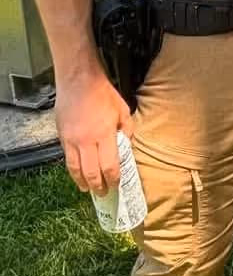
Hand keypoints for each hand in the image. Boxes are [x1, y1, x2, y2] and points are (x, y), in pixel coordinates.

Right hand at [54, 63, 132, 194]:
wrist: (79, 81)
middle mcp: (87, 141)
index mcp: (105, 134)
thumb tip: (127, 146)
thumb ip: (127, 130)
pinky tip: (78, 174)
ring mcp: (72, 140)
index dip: (113, 178)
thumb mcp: (123, 110)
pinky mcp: (62, 137)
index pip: (109, 165)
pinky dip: (73, 170)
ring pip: (76, 169)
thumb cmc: (103, 94)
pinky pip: (67, 159)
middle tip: (104, 193)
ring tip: (89, 190)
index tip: (117, 185)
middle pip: (91, 172)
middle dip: (98, 186)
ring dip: (83, 182)